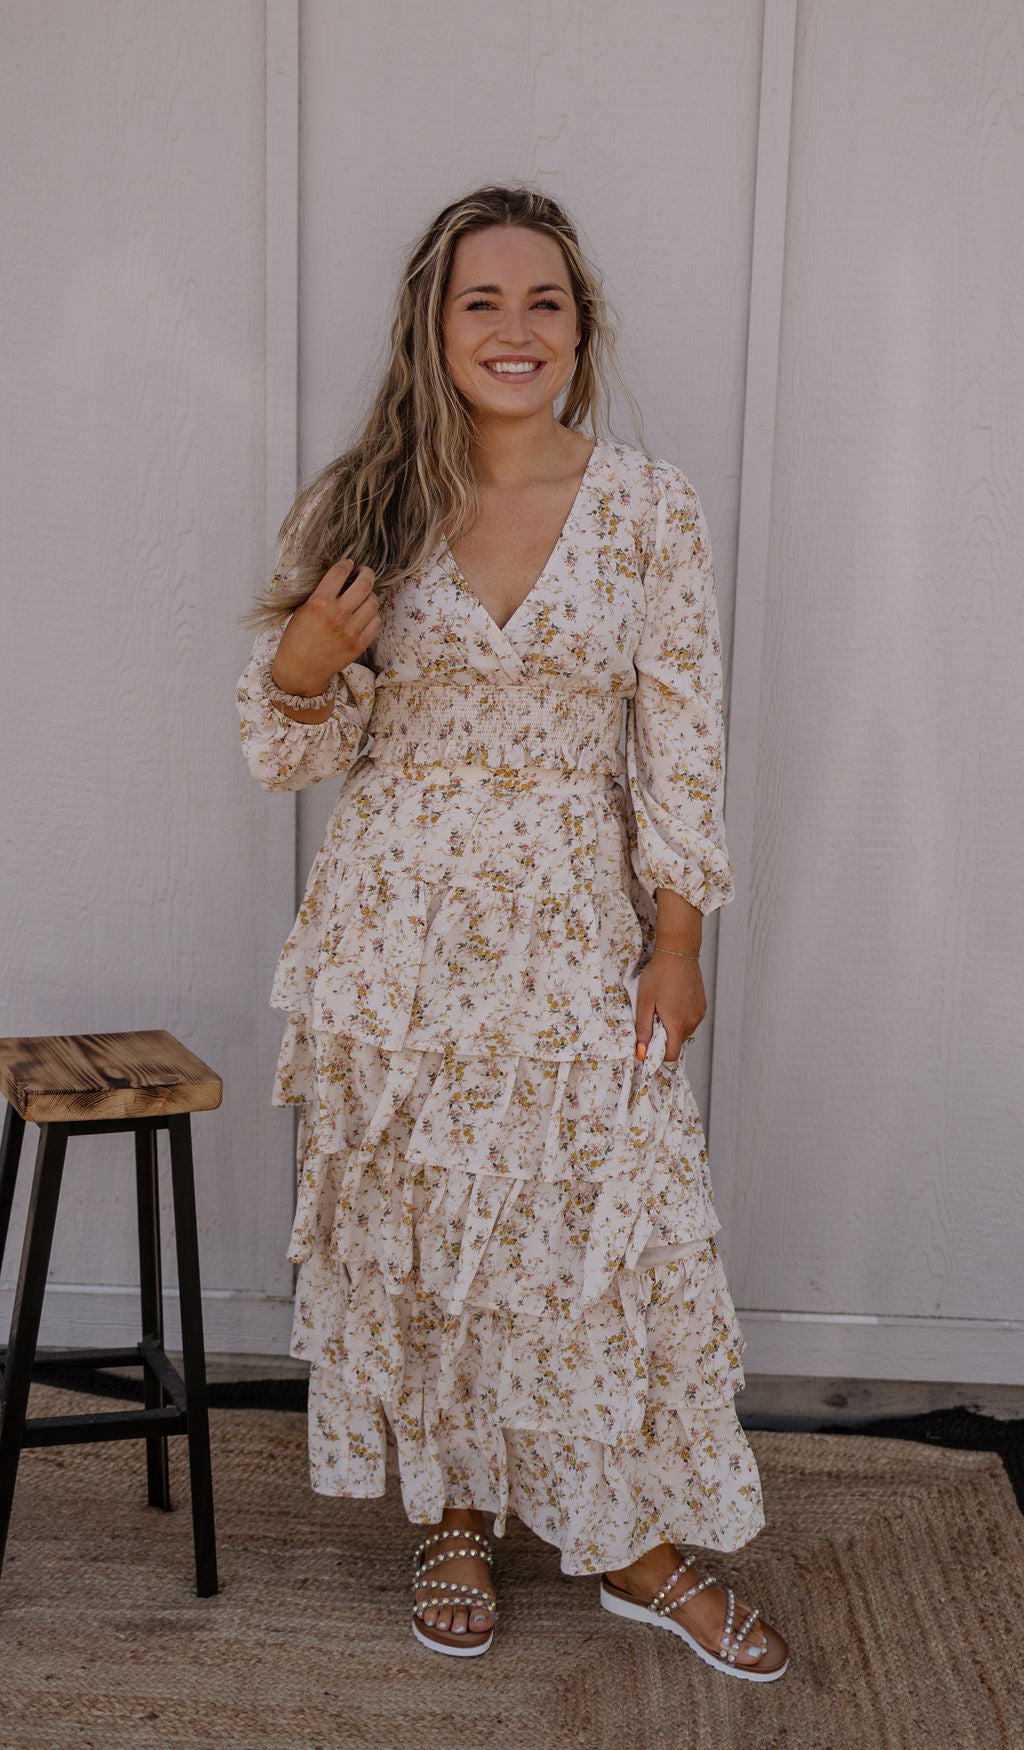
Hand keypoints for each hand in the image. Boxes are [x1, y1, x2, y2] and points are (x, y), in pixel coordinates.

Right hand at [272, 560, 380, 695]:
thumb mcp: (302, 609)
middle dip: (367, 573)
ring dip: (370, 596)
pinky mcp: (359, 645)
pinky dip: (372, 615)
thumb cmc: (297, 638)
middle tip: (364, 573)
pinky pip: (376, 622)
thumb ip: (321, 593)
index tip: (348, 564)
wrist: (300, 670)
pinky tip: (364, 615)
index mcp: (318, 603)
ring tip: (363, 596)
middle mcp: (337, 615)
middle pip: (365, 584)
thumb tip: (342, 576)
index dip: (346, 564)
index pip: (340, 572)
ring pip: (373, 602)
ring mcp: (350, 631)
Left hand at [635, 954, 705, 1063]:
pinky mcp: (702, 1006)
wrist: (678, 952)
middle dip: (663, 1037)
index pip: (671, 1055)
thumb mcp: (644, 1002)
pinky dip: (680, 1017)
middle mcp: (692, 1022)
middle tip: (653, 1016)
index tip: (647, 1042)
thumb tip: (641, 1053)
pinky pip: (689, 1020)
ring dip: (672, 1026)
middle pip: (677, 1043)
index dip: (657, 1054)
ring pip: (683, 1032)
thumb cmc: (658, 975)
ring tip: (663, 1006)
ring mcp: (699, 1014)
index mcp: (677, 1024)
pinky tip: (672, 1000)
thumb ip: (643, 1030)